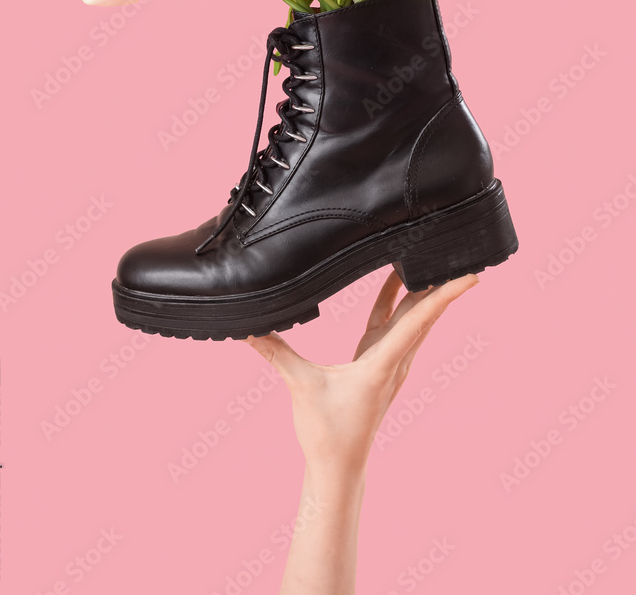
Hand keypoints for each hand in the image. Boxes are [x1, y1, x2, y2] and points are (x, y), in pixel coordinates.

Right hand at [246, 271, 478, 472]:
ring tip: (432, 257)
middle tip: (454, 249)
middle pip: (424, 313)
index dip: (444, 296)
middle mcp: (395, 360)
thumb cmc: (327, 434)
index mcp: (383, 363)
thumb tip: (247, 328)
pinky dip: (400, 301)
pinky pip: (396, 324)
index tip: (471, 276)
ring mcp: (390, 362)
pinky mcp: (380, 363)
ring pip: (414, 317)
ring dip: (424, 289)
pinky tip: (396, 283)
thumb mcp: (301, 388)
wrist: (339, 468)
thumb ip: (276, 353)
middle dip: (441, 283)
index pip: (419, 320)